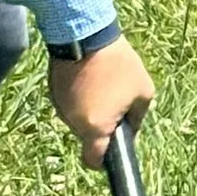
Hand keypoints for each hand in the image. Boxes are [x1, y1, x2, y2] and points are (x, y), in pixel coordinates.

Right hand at [48, 37, 155, 168]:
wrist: (86, 34)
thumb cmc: (118, 64)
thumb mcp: (143, 91)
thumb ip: (138, 118)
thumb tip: (131, 131)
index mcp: (95, 127)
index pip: (93, 160)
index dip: (103, 161)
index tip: (111, 154)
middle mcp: (73, 122)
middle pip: (88, 136)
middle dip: (102, 127)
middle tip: (116, 104)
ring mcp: (60, 106)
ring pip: (78, 119)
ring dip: (90, 110)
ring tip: (103, 85)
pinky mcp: (54, 91)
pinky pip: (70, 103)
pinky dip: (80, 97)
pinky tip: (90, 78)